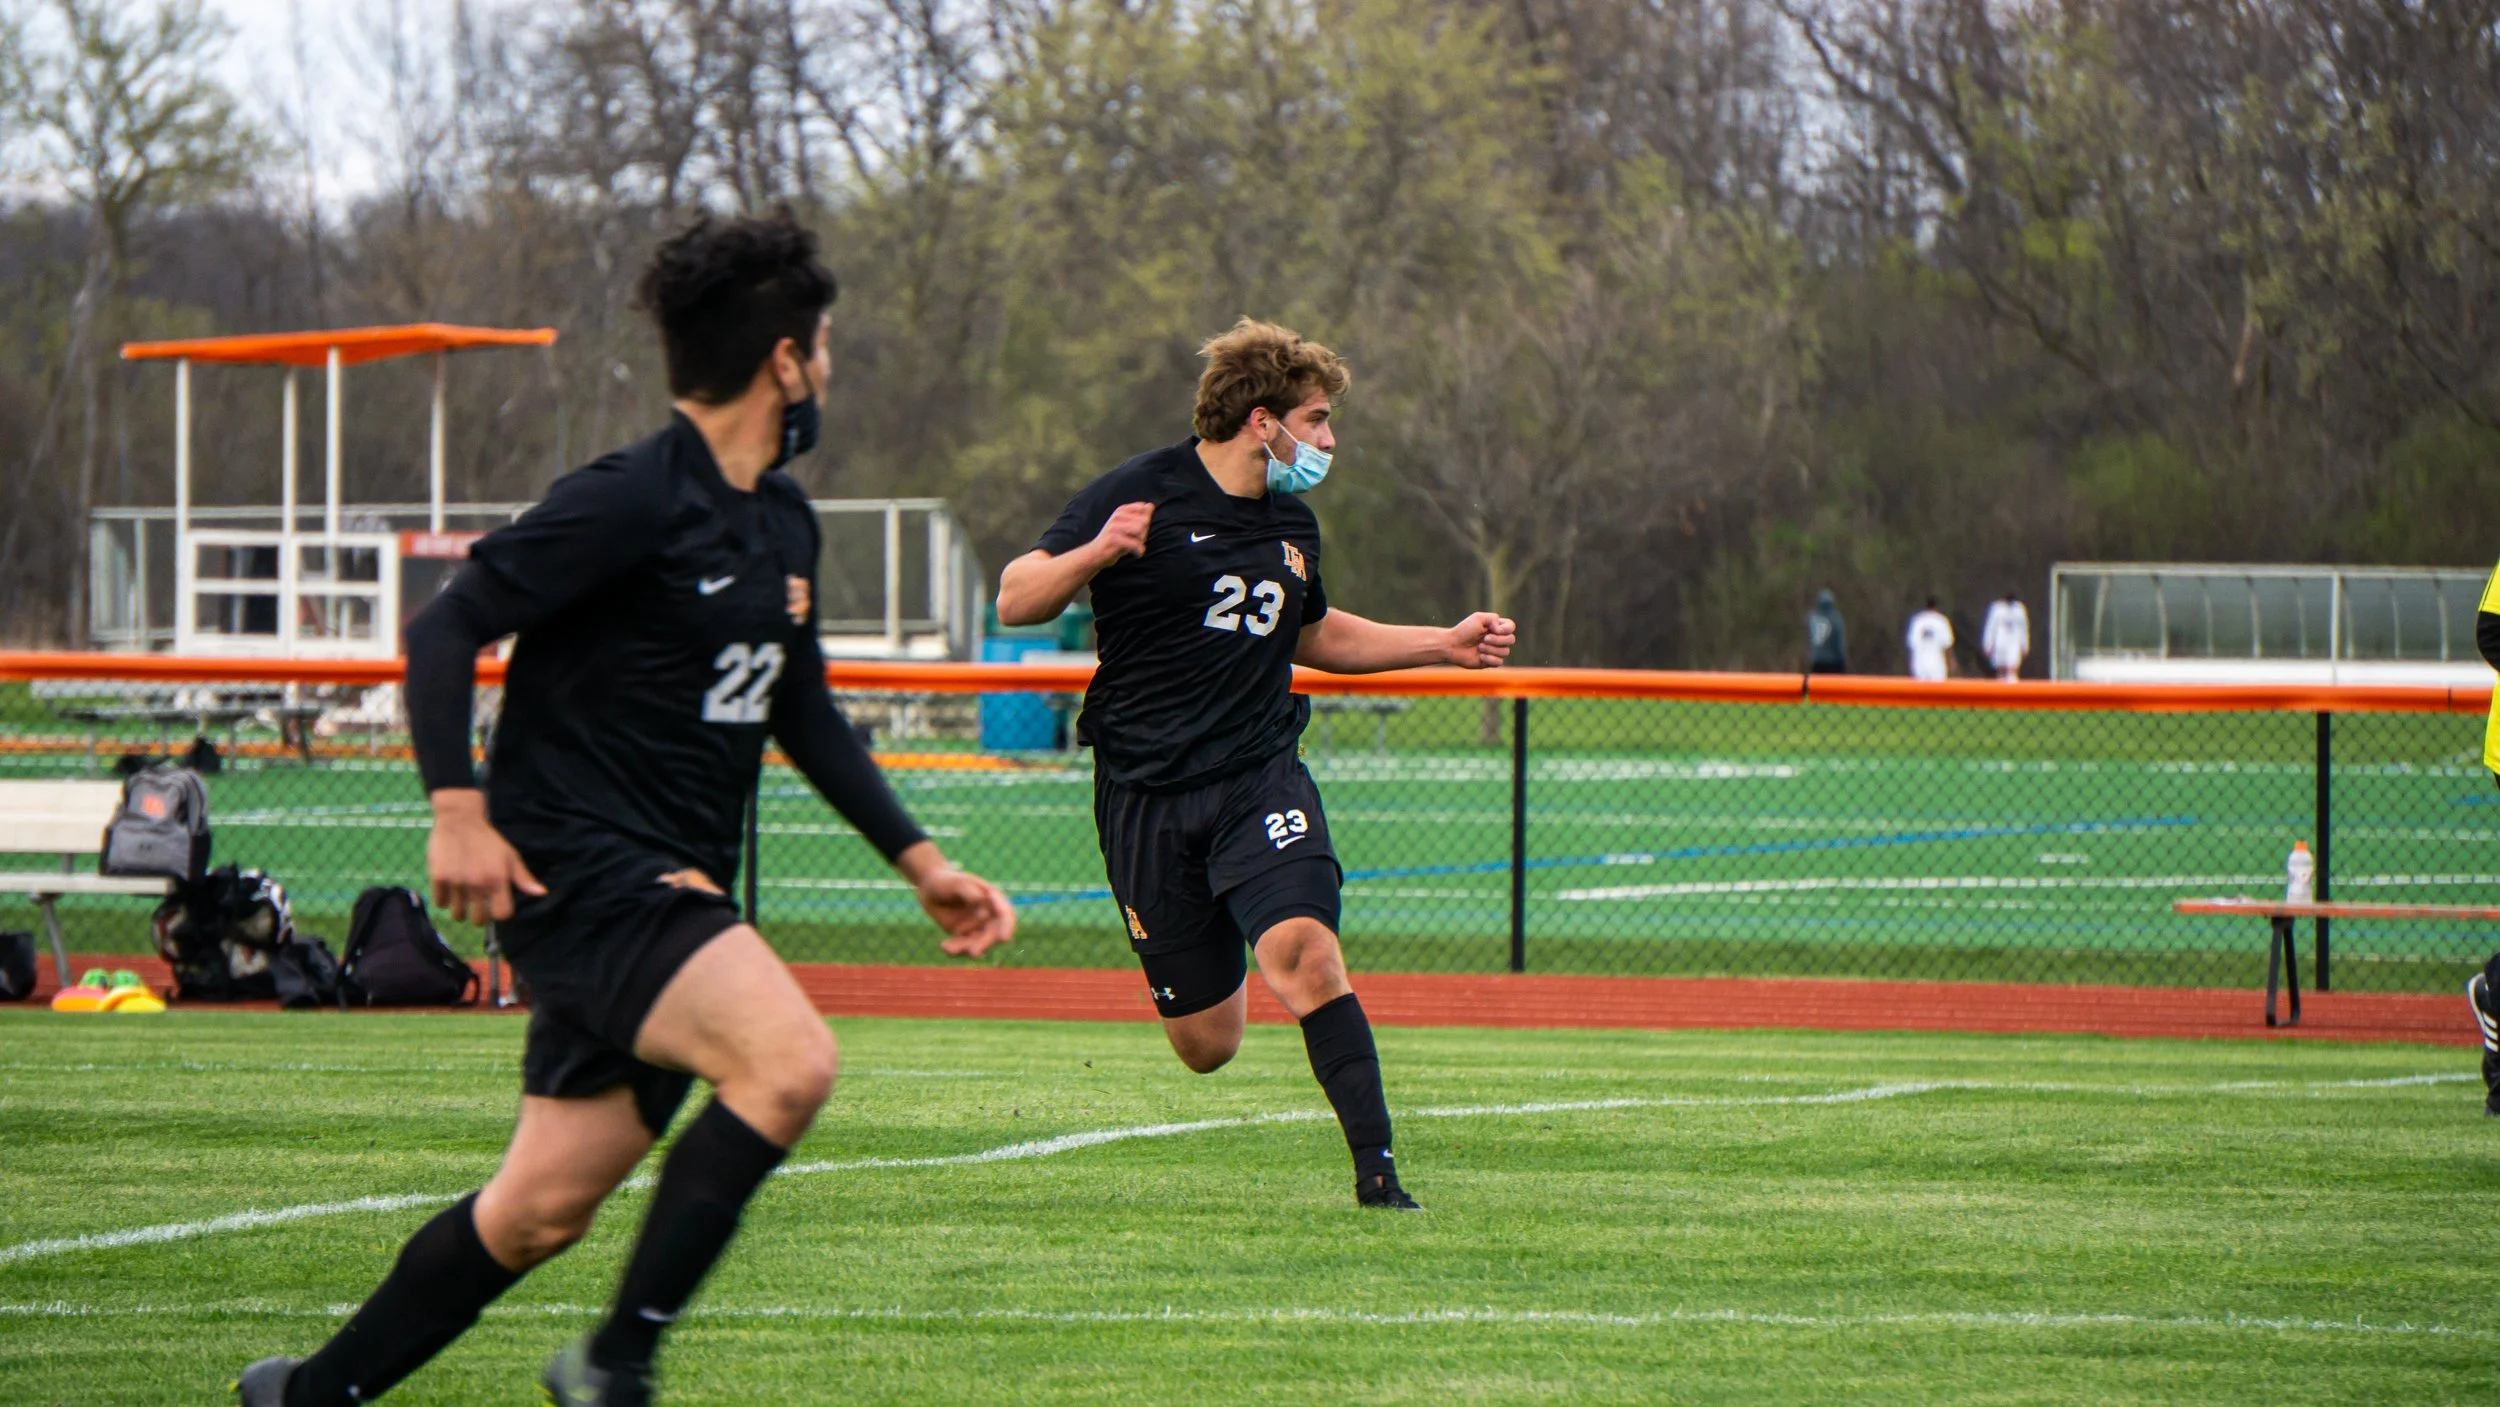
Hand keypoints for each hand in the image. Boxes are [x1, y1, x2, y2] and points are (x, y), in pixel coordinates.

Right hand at [427, 789, 544, 923]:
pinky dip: (444, 901)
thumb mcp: (510, 856)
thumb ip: (524, 878)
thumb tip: (541, 893)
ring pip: (458, 915)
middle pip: (479, 920)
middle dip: (480, 916)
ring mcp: (457, 882)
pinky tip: (450, 891)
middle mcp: (478, 884)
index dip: (500, 912)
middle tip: (477, 906)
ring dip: (461, 911)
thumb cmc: (488, 840)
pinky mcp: (438, 878)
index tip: (496, 906)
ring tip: (462, 900)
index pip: (502, 914)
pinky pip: (440, 904)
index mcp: (498, 880)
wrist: (460, 821)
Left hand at [921, 867, 1016, 958]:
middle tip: (973, 952)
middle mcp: (989, 915)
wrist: (931, 888)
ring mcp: (977, 927)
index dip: (1007, 927)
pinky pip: (962, 947)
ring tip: (948, 948)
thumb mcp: (958, 883)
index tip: (1004, 939)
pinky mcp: (965, 936)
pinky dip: (954, 949)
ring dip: (965, 948)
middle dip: (984, 944)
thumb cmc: (947, 881)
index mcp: (993, 899)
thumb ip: (971, 893)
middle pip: (993, 934)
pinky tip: (944, 946)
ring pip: (977, 943)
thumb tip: (984, 909)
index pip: (1005, 914)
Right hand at [1090, 501, 1153, 564]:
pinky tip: (1137, 554)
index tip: (1138, 530)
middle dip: (1144, 533)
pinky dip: (1139, 550)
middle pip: (1144, 521)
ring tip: (1134, 546)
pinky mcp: (1113, 538)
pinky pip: (1135, 543)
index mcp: (1121, 510)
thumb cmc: (1116, 541)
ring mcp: (1114, 526)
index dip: (1145, 521)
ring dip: (1141, 541)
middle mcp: (1117, 515)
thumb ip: (1141, 516)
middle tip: (1136, 541)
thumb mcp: (1129, 527)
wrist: (1096, 554)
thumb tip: (1151, 505)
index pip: (1144, 509)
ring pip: (1140, 530)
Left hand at [1445, 612, 1516, 668]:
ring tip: (1479, 647)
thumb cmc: (1464, 630)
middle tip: (1484, 639)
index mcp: (1496, 627)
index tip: (1493, 629)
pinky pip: (1499, 662)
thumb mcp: (1478, 618)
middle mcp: (1498, 639)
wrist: (1452, 645)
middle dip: (1498, 640)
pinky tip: (1480, 656)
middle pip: (1511, 640)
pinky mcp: (1490, 662)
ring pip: (1505, 652)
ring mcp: (1495, 651)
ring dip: (1491, 649)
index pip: (1511, 627)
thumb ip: (1493, 618)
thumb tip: (1500, 629)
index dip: (1506, 629)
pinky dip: (1490, 658)